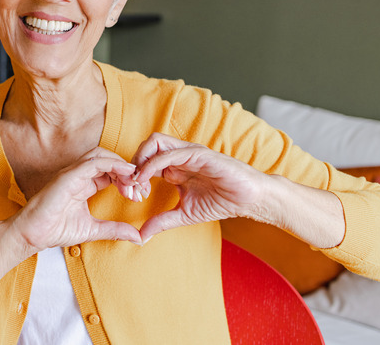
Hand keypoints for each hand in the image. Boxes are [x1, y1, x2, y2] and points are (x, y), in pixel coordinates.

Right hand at [10, 147, 143, 253]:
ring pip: (101, 155)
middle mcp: (79, 175)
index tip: (139, 195)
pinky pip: (93, 162)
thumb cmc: (55, 230)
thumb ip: (115, 230)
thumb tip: (139, 237)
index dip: (127, 180)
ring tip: (134, 180)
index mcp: (84, 184)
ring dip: (121, 165)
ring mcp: (72, 173)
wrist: (33, 234)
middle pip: (109, 160)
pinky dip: (112, 164)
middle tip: (140, 188)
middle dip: (128, 171)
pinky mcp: (68, 176)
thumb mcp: (93, 230)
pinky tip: (126, 172)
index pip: (110, 172)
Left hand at [131, 133, 270, 242]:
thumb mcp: (184, 214)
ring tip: (137, 182)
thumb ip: (161, 222)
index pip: (144, 161)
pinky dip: (152, 164)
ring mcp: (188, 152)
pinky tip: (146, 179)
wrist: (250, 199)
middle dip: (131, 166)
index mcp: (173, 167)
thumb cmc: (221, 202)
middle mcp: (178, 156)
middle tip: (130, 189)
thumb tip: (140, 236)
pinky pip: (169, 153)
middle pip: (144, 147)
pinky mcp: (198, 154)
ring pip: (154, 142)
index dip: (132, 176)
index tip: (131, 197)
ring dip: (140, 160)